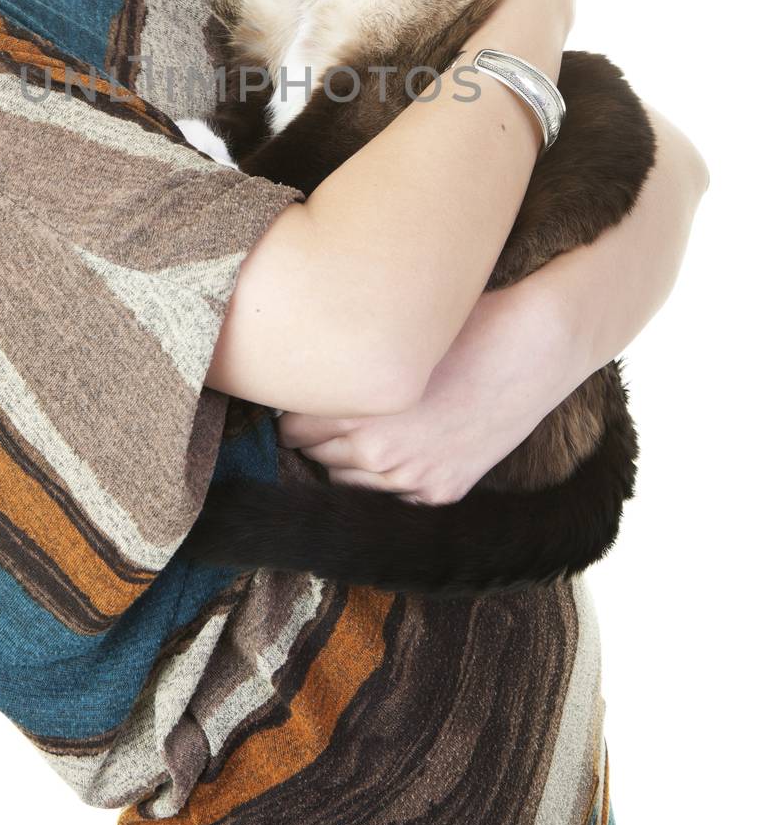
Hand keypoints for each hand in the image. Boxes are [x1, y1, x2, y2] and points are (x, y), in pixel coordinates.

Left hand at [277, 280, 581, 503]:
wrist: (533, 350)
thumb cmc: (462, 326)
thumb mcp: (391, 337)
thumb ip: (348, 365)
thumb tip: (312, 366)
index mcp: (358, 410)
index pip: (292, 427)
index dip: (296, 408)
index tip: (304, 395)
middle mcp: (379, 453)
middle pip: (316, 457)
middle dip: (317, 434)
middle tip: (332, 409)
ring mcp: (412, 479)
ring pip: (348, 481)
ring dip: (347, 458)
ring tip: (364, 427)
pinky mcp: (442, 492)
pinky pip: (389, 498)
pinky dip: (386, 477)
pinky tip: (399, 447)